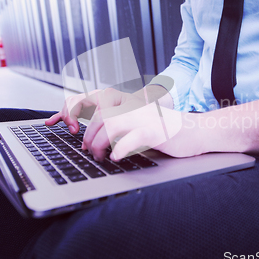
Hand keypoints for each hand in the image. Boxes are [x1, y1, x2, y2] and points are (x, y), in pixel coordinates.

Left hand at [46, 86, 197, 160]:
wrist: (195, 131)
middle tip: (88, 151)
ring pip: (110, 124)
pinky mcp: (155, 131)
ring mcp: (145, 118)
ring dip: (99, 143)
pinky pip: (131, 138)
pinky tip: (116, 157)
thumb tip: (93, 139)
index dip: (73, 109)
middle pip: (100, 115)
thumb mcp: (139, 124)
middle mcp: (134, 108)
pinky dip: (120, 149)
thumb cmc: (166, 132)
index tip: (63, 125)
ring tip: (99, 156)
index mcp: (128, 105)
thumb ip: (119, 127)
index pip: (94, 100)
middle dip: (87, 136)